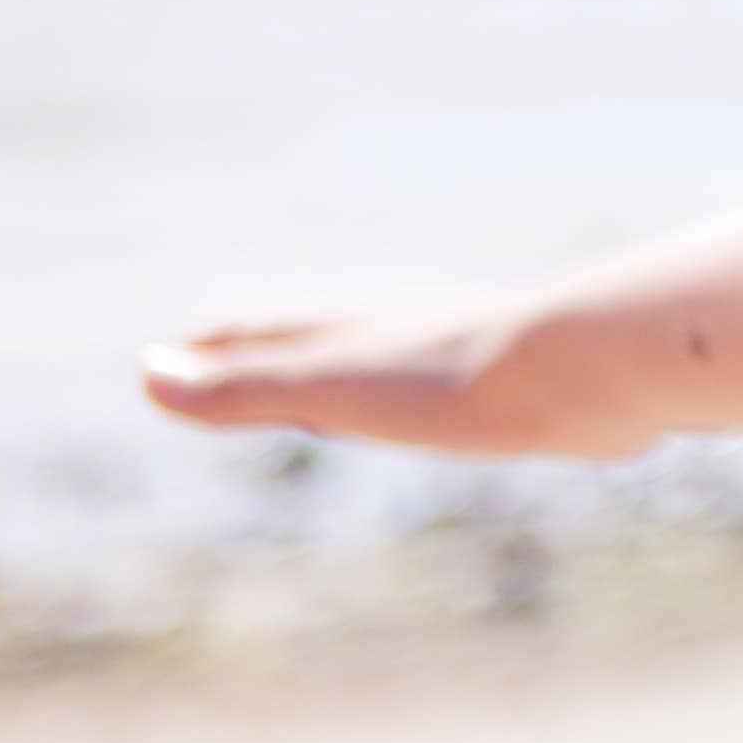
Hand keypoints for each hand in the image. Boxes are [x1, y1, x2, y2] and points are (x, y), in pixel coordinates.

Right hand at [140, 298, 640, 458]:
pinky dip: (430, 401)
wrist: (592, 373)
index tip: (171, 352)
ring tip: (341, 385)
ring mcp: (470, 355)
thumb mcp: (333, 389)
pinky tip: (463, 412)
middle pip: (325, 339)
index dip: (217, 349)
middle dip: (273, 352)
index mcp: (359, 332)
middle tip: (233, 355)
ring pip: (394, 362)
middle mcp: (411, 331)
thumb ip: (248, 389)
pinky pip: (460, 394)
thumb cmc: (456, 382)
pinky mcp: (528, 390)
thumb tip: (150, 376)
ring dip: (354, 373)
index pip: (268, 336)